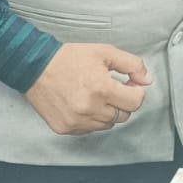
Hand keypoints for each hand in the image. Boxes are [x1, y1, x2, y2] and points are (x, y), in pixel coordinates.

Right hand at [24, 42, 152, 134]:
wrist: (35, 67)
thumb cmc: (69, 58)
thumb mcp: (105, 52)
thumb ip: (132, 65)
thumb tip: (147, 81)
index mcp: (101, 89)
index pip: (135, 102)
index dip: (136, 92)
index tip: (129, 85)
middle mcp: (90, 109)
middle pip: (123, 115)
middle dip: (122, 102)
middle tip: (111, 89)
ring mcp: (76, 121)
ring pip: (107, 124)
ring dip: (107, 111)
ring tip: (95, 95)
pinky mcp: (65, 128)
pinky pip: (90, 129)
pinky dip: (92, 119)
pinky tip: (83, 104)